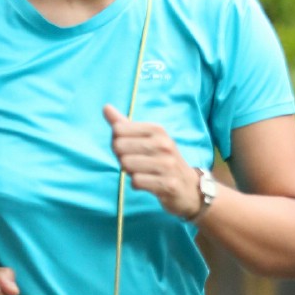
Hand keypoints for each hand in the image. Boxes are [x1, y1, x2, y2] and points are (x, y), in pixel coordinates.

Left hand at [105, 103, 202, 219]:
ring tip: (143, 173)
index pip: (118, 129)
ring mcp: (167, 164)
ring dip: (129, 172)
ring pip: (126, 164)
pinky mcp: (168, 184)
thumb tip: (105, 107)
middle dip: (121, 157)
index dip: (117, 141)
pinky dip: (137, 184)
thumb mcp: (146, 139)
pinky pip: (136, 182)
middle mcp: (164, 144)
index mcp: (157, 130)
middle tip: (136, 163)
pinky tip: (148, 183)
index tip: (129, 149)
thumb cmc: (161, 161)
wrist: (189, 187)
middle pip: (119, 146)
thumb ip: (124, 124)